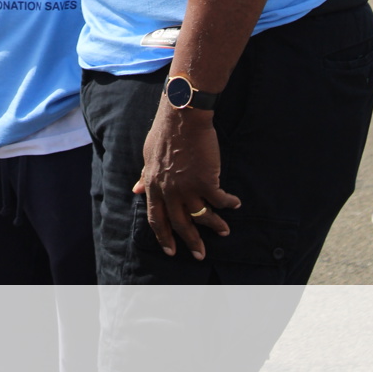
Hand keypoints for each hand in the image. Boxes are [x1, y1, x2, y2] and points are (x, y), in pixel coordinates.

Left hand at [134, 102, 239, 259]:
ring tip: (224, 231)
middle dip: (191, 242)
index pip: (156, 219)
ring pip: (202, 216)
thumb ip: (145, 175)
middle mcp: (170, 191)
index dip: (163, 237)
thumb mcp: (148, 154)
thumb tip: (137, 190)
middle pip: (180, 224)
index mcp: (154, 185)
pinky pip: (219, 199)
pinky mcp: (206, 180)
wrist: (183, 116)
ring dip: (215, 226)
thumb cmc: (165, 131)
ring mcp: (188, 187)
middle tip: (200, 255)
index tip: (170, 250)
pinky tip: (235, 204)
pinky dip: (228, 204)